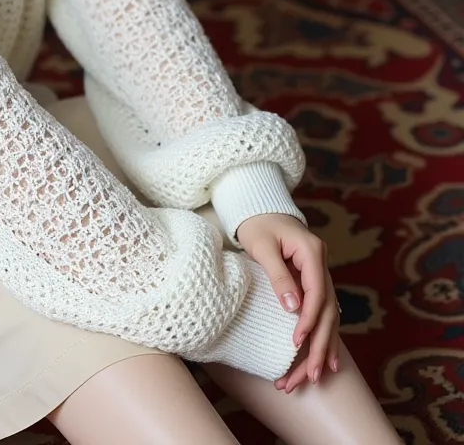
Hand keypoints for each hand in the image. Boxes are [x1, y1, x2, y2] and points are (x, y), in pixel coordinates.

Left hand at [235, 213, 340, 392]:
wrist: (261, 210)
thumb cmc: (258, 225)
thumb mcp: (262, 247)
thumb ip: (278, 275)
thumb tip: (293, 308)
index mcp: (312, 251)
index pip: (317, 291)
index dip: (309, 318)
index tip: (296, 341)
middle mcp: (322, 265)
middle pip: (328, 309)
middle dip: (319, 343)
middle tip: (310, 374)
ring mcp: (322, 274)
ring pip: (329, 316)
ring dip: (323, 346)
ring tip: (315, 377)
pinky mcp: (315, 283)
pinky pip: (324, 313)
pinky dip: (324, 336)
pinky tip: (327, 360)